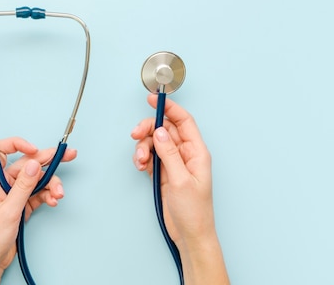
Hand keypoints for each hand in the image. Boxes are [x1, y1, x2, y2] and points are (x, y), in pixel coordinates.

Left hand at [0, 137, 76, 284]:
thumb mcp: (9, 210)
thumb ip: (23, 186)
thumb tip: (33, 164)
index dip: (16, 145)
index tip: (34, 148)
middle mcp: (2, 184)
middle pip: (27, 164)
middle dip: (48, 161)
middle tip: (68, 155)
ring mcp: (13, 194)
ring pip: (37, 180)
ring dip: (51, 185)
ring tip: (59, 194)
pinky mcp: (21, 205)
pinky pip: (38, 194)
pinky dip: (48, 196)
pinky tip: (52, 201)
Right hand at [131, 94, 229, 284]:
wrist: (190, 234)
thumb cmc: (194, 211)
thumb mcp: (180, 180)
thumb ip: (169, 154)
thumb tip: (160, 131)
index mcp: (197, 152)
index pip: (184, 121)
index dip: (170, 108)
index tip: (154, 99)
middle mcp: (186, 155)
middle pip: (166, 130)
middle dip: (149, 129)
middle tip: (136, 135)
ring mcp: (175, 163)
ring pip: (155, 143)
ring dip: (144, 147)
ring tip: (140, 161)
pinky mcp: (164, 173)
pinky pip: (151, 157)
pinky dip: (143, 158)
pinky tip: (141, 166)